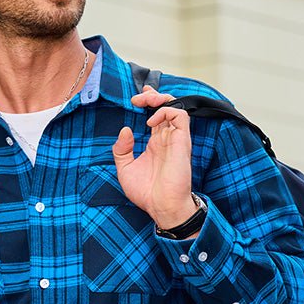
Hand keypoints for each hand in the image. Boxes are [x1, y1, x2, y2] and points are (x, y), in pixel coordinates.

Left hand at [112, 86, 197, 228]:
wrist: (161, 207)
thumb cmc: (146, 193)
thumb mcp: (125, 169)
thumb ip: (121, 150)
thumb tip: (125, 129)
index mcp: (155, 144)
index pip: (156, 115)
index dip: (148, 102)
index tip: (136, 98)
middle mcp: (166, 138)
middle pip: (165, 106)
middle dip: (152, 96)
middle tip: (137, 98)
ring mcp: (175, 139)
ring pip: (175, 106)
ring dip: (159, 99)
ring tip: (144, 102)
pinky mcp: (182, 141)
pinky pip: (180, 116)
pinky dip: (166, 112)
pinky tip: (151, 122)